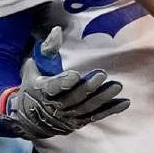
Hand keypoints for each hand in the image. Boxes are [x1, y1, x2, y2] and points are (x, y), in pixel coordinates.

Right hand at [0, 26, 126, 139]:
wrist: (28, 118)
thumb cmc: (33, 85)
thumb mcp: (34, 66)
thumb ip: (47, 49)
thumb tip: (57, 30)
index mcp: (41, 91)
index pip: (52, 88)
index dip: (63, 83)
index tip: (74, 75)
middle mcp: (54, 107)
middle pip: (73, 99)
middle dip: (87, 88)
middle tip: (101, 75)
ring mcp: (67, 117)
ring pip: (86, 108)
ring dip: (102, 98)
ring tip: (116, 87)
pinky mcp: (78, 122)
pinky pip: (96, 116)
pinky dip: (110, 110)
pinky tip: (124, 102)